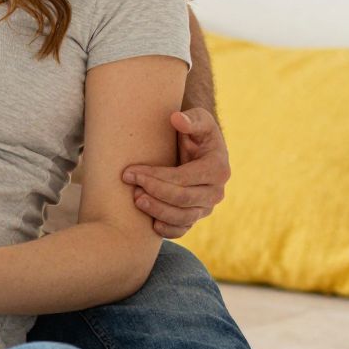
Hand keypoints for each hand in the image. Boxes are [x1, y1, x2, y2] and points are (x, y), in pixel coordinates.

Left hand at [124, 108, 230, 238]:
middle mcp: (216, 191)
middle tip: (131, 186)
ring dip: (157, 211)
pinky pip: (183, 229)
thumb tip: (177, 119)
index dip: (156, 177)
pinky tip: (150, 223)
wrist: (196, 146)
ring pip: (183, 218)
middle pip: (183, 200)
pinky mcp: (195, 215)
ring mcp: (206, 206)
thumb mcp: (197, 118)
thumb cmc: (194, 130)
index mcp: (218, 168)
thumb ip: (191, 118)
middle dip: (154, 193)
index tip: (130, 171)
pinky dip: (167, 230)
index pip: (184, 178)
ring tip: (136, 200)